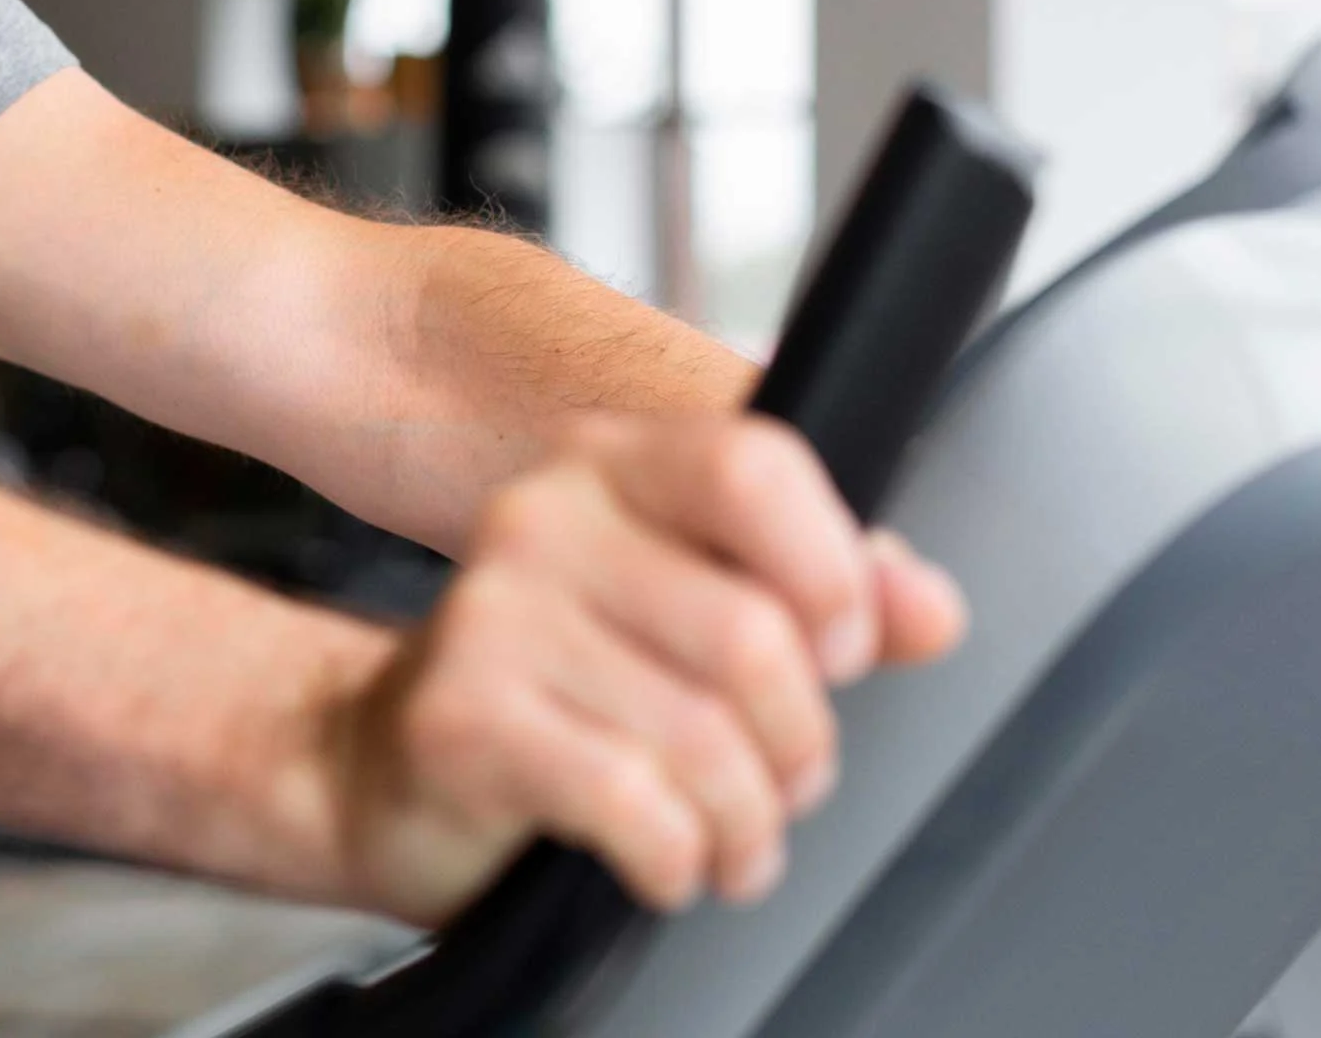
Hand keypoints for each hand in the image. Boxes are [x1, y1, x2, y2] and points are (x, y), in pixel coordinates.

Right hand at [316, 412, 965, 924]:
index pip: (756, 467)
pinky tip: (664, 858)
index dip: (830, 573)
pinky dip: (677, 856)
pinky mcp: (461, 716)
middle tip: (783, 782)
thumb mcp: (693, 618)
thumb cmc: (560, 687)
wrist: (390, 764)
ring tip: (731, 838)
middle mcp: (541, 513)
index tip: (839, 650)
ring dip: (744, 822)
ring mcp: (490, 611)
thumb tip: (930, 607)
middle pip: (752, 633)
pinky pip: (634, 802)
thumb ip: (825, 596)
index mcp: (610, 461)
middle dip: (798, 745)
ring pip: (703, 736)